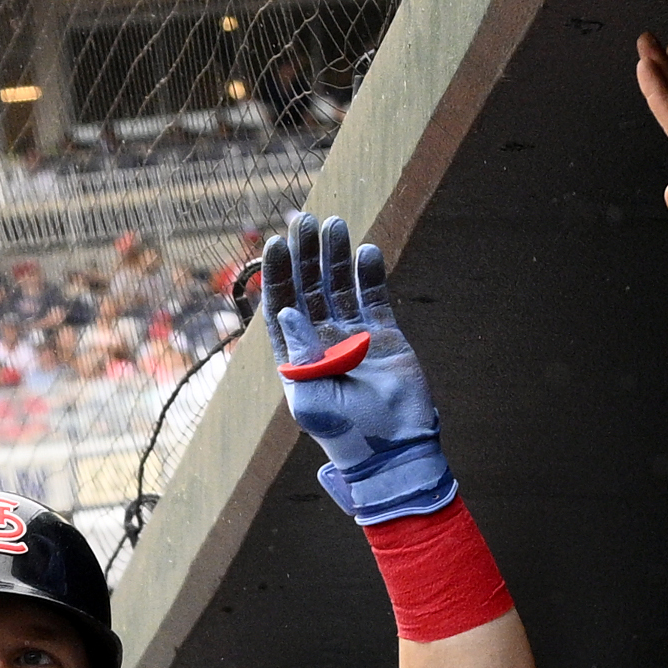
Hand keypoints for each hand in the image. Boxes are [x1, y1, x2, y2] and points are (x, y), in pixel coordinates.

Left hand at [261, 213, 453, 521]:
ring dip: (336, 255)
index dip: (277, 273)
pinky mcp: (384, 334)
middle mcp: (320, 340)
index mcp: (295, 355)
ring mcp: (353, 335)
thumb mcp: (310, 397)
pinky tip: (367, 251)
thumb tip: (287, 309)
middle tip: (305, 220)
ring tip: (335, 224)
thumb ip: (299, 354)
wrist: (392, 447)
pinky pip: (374, 296)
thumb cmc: (344, 430)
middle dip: (305, 254)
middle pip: (308, 286)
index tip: (276, 242)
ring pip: (340, 284)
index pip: (280, 304)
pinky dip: (370, 273)